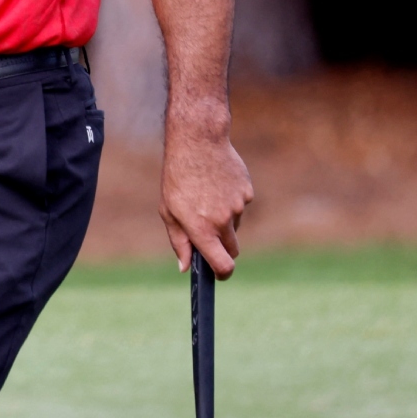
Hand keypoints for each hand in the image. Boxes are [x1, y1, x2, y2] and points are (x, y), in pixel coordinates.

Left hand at [159, 128, 253, 278]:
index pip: (223, 265)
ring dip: (224, 219)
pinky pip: (241, 205)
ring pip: (235, 225)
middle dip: (223, 248)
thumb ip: (179, 242)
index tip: (219, 274)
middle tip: (208, 232)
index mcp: (201, 229)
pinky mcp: (247, 193)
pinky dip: (231, 201)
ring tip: (206, 196)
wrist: (198, 143)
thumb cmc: (177, 178)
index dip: (223, 274)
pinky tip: (217, 184)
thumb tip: (185, 267)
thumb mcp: (168, 211)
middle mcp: (223, 221)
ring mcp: (238, 207)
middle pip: (233, 249)